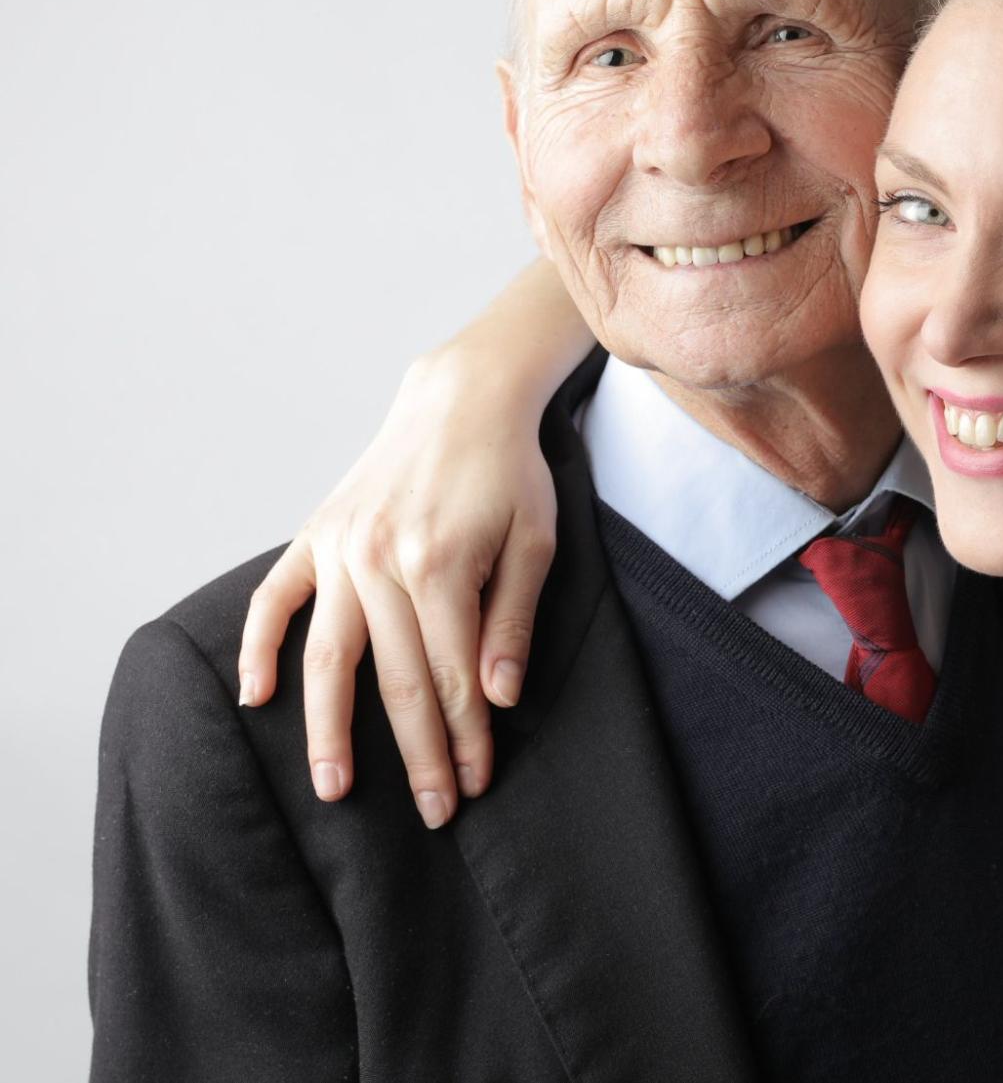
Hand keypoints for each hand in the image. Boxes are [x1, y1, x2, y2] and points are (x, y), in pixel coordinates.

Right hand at [238, 349, 556, 826]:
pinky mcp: (314, 535)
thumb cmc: (509, 473)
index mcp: (442, 564)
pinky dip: (258, 648)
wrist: (461, 401)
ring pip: (329, 657)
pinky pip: (275, 600)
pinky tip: (254, 698)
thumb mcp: (535, 541)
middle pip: (397, 681)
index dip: (465, 739)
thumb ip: (513, 621)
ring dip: (329, 729)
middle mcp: (380, 561)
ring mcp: (339, 549)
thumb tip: (497, 699)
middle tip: (433, 813)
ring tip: (333, 789)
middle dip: (418, 754)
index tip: (474, 786)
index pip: (453, 677)